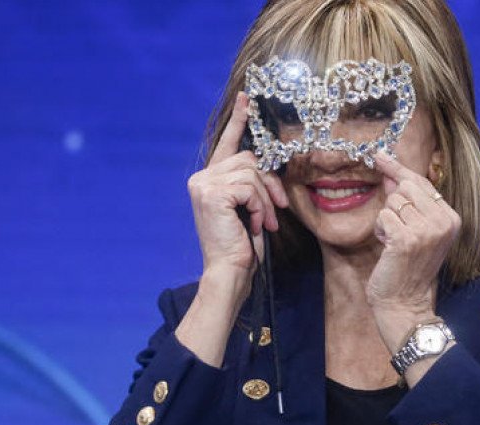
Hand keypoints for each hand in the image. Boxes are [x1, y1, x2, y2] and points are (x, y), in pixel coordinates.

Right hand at [187, 92, 288, 284]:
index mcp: (208, 179)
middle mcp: (201, 178)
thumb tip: (266, 164)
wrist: (229, 270)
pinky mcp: (212, 193)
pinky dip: (260, 206)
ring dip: (266, 199)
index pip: (226, 144)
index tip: (246, 99)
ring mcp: (203, 184)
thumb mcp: (249, 207)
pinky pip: (249, 187)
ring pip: (252, 173)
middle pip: (248, 159)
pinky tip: (256, 224)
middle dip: (269, 183)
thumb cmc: (241, 244)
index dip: (238, 121)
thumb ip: (250, 184)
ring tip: (265, 222)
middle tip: (278, 209)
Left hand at [367, 152, 460, 341]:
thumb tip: (392, 173)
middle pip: (405, 187)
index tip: (380, 155)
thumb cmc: (408, 267)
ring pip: (393, 201)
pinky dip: (380, 230)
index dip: (399, 169)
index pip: (422, 182)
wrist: (405, 303)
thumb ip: (411, 202)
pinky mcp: (407, 239)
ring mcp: (427, 230)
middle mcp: (444, 221)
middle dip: (394, 206)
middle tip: (397, 231)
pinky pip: (383, 216)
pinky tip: (388, 247)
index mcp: (452, 218)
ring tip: (394, 242)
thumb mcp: (419, 231)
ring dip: (386, 221)